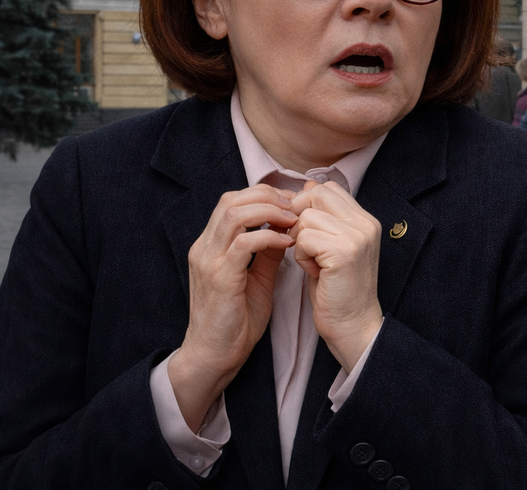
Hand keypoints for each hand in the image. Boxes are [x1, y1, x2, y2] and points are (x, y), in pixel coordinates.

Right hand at [171, 185, 297, 431]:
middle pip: (232, 199)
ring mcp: (208, 261)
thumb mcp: (256, 279)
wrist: (214, 356)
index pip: (232, 200)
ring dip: (269, 211)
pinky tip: (288, 242)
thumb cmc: (236, 320)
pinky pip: (244, 243)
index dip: (264, 195)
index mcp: (210, 245)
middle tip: (296, 207)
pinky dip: (269, 236)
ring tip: (293, 220)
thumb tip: (287, 230)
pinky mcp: (219, 277)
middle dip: (268, 196)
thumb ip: (267, 253)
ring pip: (235, 213)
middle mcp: (204, 247)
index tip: (293, 204)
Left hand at [290, 180, 383, 372]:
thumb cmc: (337, 289)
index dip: (306, 205)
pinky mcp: (344, 252)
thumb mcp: (333, 246)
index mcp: (365, 220)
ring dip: (299, 241)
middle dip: (299, 217)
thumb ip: (325, 218)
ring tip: (314, 263)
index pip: (327, 188)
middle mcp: (366, 223)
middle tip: (304, 245)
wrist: (352, 325)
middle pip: (316, 195)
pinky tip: (314, 272)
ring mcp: (357, 236)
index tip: (304, 232)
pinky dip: (300, 256)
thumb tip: (304, 189)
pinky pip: (304, 238)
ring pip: (306, 217)